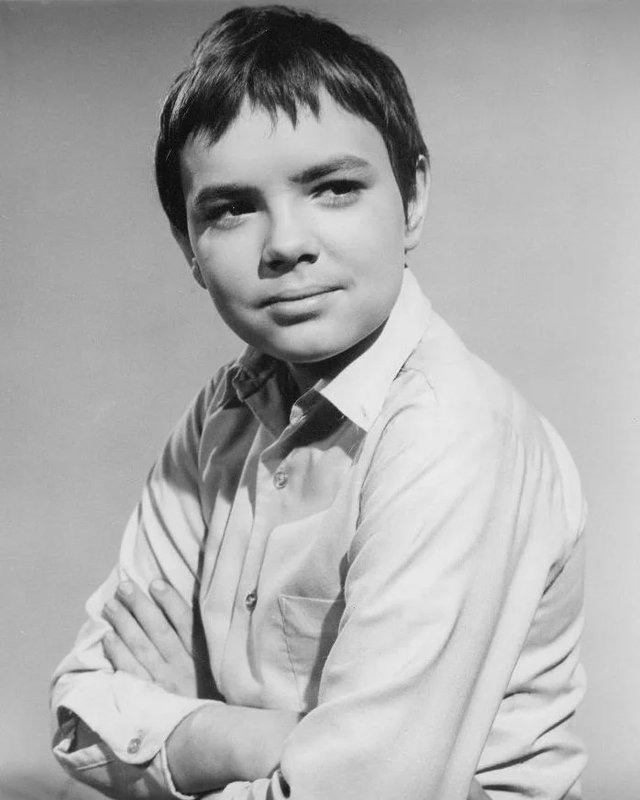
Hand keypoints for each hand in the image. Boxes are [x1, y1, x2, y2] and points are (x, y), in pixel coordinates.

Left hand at [102, 579, 217, 697]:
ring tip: (111, 605)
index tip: (155, 583)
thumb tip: (194, 604)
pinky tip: (108, 637)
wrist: (207, 735)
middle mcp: (182, 668)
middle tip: (124, 586)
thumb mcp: (216, 666)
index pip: (185, 622)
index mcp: (202, 657)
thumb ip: (204, 640)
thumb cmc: (210, 693)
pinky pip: (129, 672)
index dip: (170, 601)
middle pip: (158, 630)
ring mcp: (163, 684)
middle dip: (140, 606)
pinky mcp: (148, 699)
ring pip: (140, 647)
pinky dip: (118, 653)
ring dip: (124, 624)